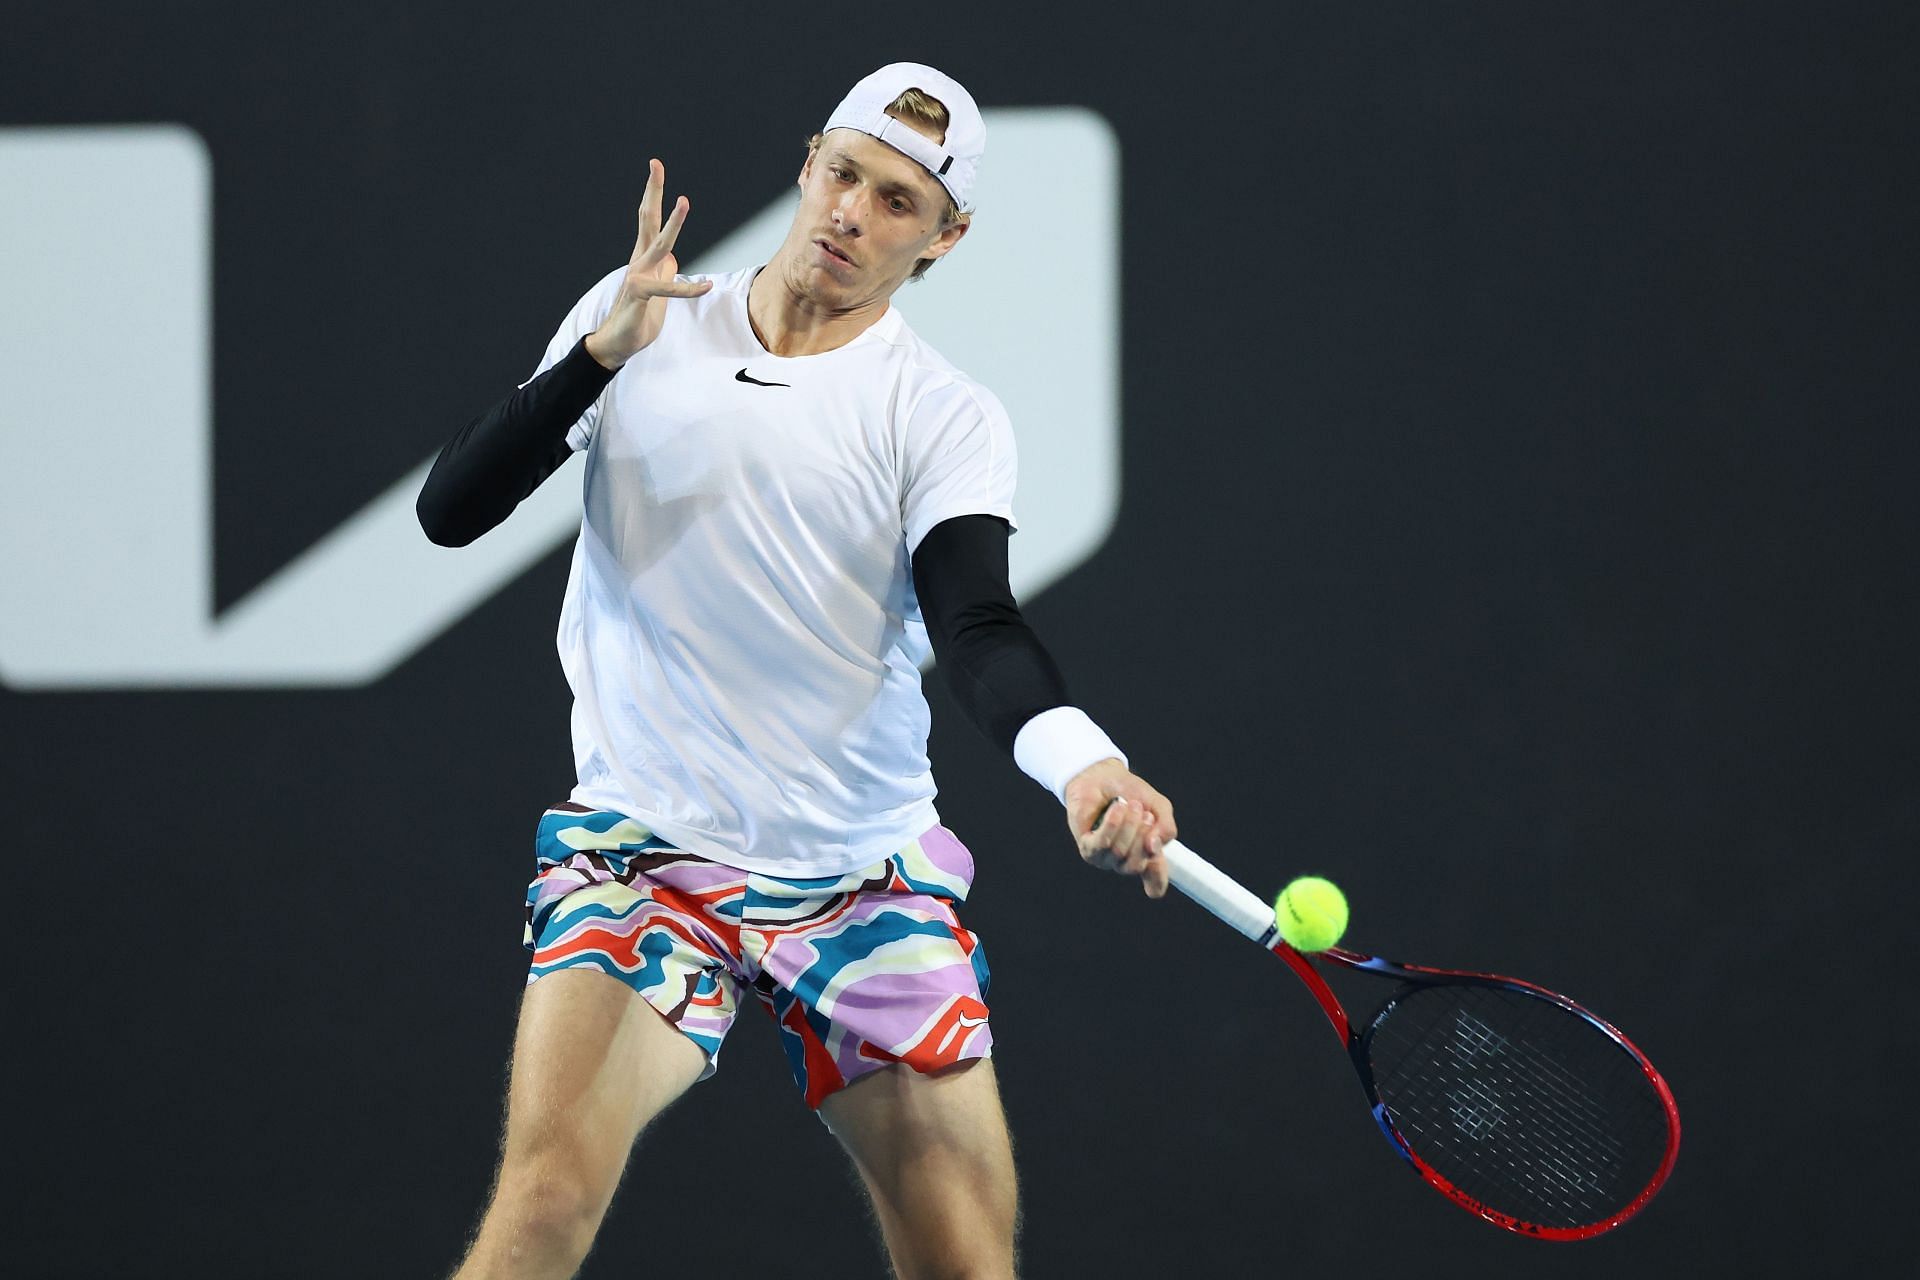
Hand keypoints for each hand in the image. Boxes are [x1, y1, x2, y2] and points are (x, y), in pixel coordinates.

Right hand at [585, 158, 713, 368]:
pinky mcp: (640, 296)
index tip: (655, 166)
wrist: (617, 342)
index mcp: (644, 256)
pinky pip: (667, 289)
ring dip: (673, 223)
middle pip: (647, 218)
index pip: (649, 218)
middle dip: (653, 190)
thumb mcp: (658, 291)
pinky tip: (706, 286)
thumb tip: (673, 261)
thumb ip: (665, 273)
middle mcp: (639, 260)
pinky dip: (688, 289)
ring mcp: (638, 275)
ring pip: (659, 245)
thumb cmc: (638, 316)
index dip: (653, 193)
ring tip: (684, 201)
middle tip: (656, 163)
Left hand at [1063, 758, 1176, 898]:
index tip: (1157, 870)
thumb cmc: (1130, 793)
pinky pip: (1101, 844)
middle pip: (1136, 866)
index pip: (1154, 881)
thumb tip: (1156, 845)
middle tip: (1144, 813)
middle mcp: (1124, 861)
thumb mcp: (1158, 806)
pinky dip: (1111, 826)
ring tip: (1128, 805)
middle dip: (1142, 837)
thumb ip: (1166, 826)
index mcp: (1145, 855)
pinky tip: (1116, 809)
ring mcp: (1105, 857)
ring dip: (1128, 826)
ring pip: (1119, 853)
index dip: (1157, 882)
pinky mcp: (1087, 847)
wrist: (1103, 776)